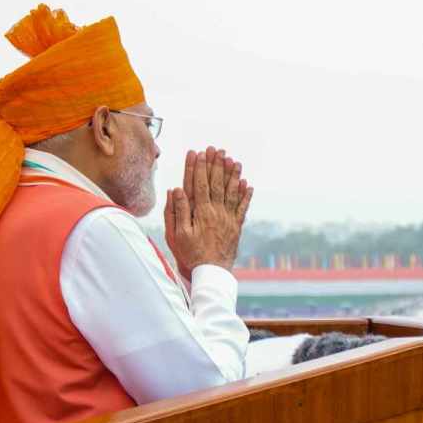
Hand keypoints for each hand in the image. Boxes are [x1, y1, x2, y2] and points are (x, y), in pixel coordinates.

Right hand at [165, 147, 252, 273]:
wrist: (211, 273)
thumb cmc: (190, 254)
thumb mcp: (177, 235)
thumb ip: (177, 212)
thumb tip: (175, 190)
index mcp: (201, 213)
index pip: (199, 185)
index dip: (198, 167)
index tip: (198, 153)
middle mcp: (216, 213)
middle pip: (216, 184)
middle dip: (216, 165)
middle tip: (217, 149)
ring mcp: (228, 219)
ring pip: (231, 193)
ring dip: (232, 175)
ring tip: (234, 160)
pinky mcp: (236, 228)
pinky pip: (242, 208)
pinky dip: (245, 196)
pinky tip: (247, 184)